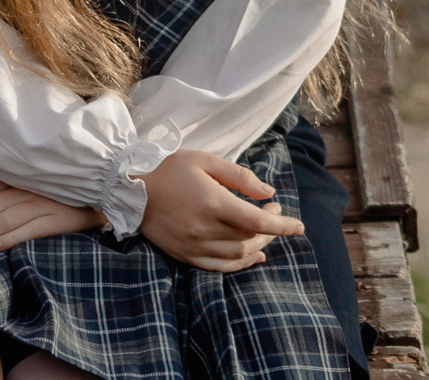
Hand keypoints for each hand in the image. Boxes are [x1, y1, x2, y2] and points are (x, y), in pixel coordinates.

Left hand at [0, 171, 106, 250]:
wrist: (103, 196)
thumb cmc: (59, 190)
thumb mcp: (30, 180)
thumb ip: (0, 179)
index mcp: (21, 176)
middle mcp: (32, 187)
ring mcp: (47, 203)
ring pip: (6, 217)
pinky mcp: (62, 220)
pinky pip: (32, 229)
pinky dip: (11, 237)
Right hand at [137, 149, 302, 272]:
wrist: (130, 187)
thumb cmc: (170, 168)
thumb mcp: (206, 161)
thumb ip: (240, 176)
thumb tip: (269, 194)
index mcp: (211, 202)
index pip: (256, 221)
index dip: (281, 225)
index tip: (298, 225)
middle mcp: (204, 228)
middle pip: (249, 239)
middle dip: (270, 231)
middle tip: (276, 216)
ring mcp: (193, 245)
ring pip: (236, 256)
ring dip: (257, 247)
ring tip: (266, 235)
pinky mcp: (184, 255)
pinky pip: (218, 267)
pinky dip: (239, 264)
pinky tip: (252, 257)